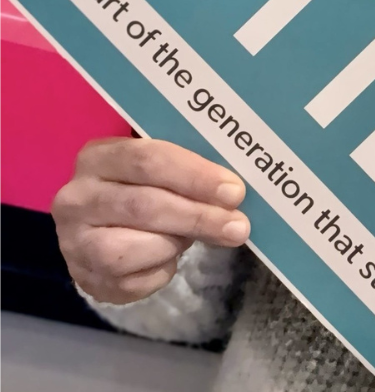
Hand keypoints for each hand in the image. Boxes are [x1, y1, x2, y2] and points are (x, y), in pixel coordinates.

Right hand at [52, 137, 248, 304]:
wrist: (104, 227)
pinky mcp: (83, 277)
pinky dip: (161, 270)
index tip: (235, 191)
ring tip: (194, 237)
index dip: (196, 176)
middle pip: (145, 205)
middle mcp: (77, 197)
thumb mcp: (161, 167)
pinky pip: (131, 280)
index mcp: (98, 156)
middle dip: (199, 217)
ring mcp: (74, 241)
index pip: (149, 160)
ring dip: (176, 243)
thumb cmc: (146, 186)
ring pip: (132, 248)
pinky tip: (168, 257)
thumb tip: (234, 192)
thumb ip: (190, 170)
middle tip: (238, 226)